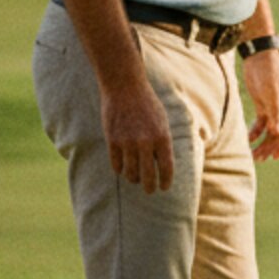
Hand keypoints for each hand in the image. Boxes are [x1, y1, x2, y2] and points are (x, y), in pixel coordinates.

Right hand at [102, 78, 175, 192]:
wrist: (125, 88)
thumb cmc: (147, 105)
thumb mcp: (162, 121)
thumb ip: (162, 142)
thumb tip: (162, 164)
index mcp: (162, 137)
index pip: (167, 167)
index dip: (166, 181)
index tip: (164, 188)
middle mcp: (145, 142)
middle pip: (148, 175)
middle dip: (149, 187)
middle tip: (150, 191)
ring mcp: (127, 142)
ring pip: (130, 172)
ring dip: (134, 179)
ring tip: (136, 179)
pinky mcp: (112, 140)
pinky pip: (116, 164)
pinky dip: (120, 170)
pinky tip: (123, 170)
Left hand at [242, 49, 278, 160]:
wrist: (258, 57)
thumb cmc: (268, 73)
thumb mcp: (272, 93)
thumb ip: (276, 113)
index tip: (276, 156)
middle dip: (270, 147)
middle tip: (258, 158)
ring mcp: (274, 109)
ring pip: (270, 132)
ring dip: (262, 143)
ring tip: (252, 154)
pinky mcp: (263, 107)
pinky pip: (260, 125)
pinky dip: (254, 133)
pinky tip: (247, 140)